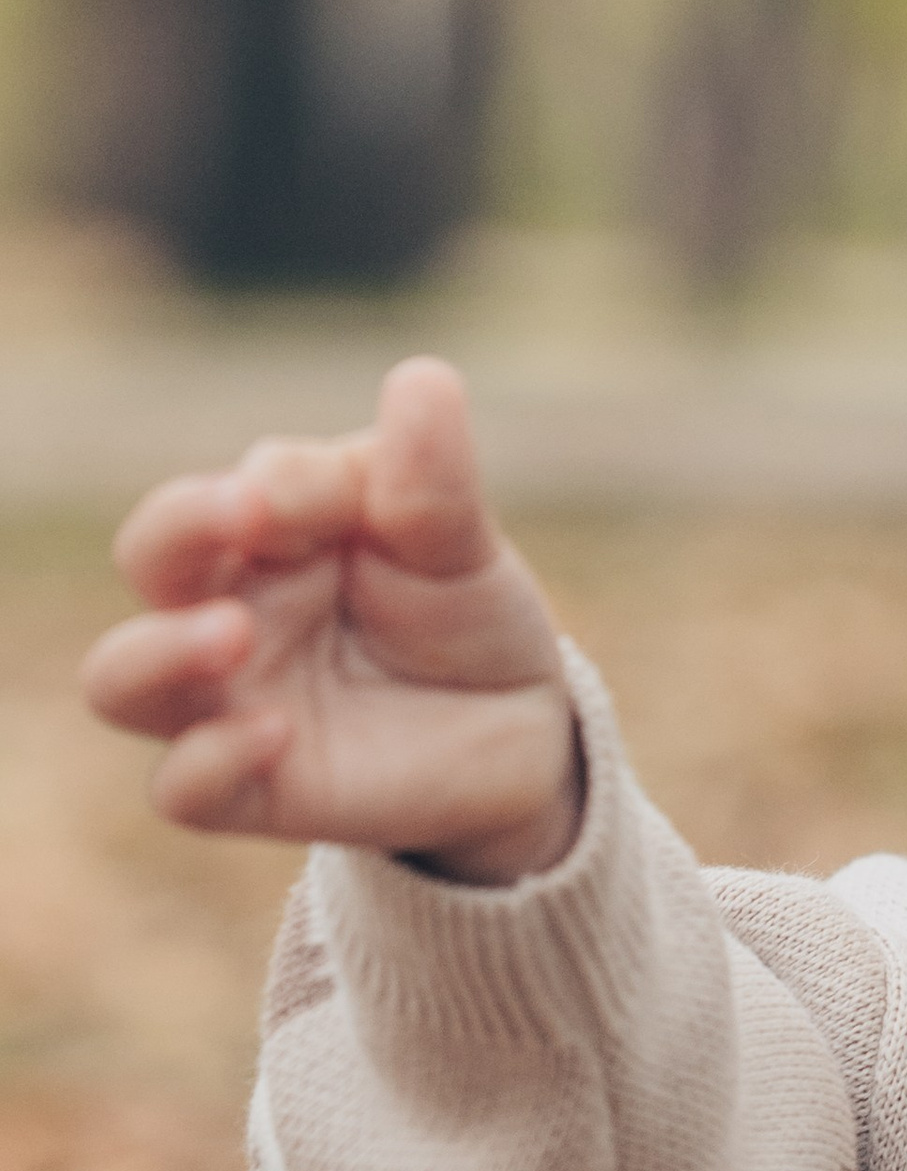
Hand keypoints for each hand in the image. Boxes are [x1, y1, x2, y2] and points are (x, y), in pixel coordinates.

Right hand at [80, 357, 579, 881]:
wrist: (520, 730)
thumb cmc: (464, 613)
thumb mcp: (462, 544)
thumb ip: (431, 480)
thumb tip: (423, 381)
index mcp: (265, 529)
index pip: (234, 491)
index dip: (279, 485)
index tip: (347, 493)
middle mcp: (225, 606)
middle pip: (148, 560)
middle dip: (179, 530)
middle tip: (242, 516)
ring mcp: (229, 700)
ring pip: (122, 678)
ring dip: (160, 651)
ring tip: (232, 634)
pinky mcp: (254, 789)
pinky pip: (183, 788)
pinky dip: (209, 761)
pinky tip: (277, 734)